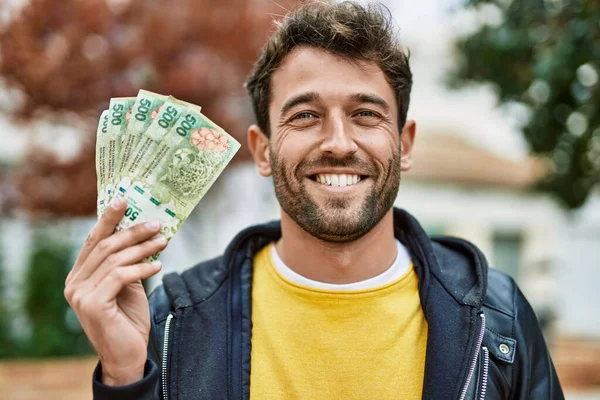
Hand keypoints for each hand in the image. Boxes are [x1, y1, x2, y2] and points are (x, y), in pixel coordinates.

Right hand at [64, 198, 167, 385]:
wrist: (128, 355)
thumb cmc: (128, 319)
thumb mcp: (127, 284)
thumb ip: (126, 262)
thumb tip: (140, 231)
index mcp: (78, 276)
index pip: (93, 241)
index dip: (108, 219)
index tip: (124, 200)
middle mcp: (74, 284)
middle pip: (105, 246)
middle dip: (132, 231)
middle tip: (156, 223)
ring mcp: (80, 295)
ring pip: (115, 259)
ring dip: (143, 248)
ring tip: (164, 242)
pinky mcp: (93, 305)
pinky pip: (121, 276)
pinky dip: (142, 268)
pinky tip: (158, 265)